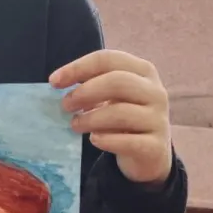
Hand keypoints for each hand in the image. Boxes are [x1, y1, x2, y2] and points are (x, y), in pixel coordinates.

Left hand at [50, 50, 172, 184]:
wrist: (150, 153)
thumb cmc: (125, 118)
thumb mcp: (112, 96)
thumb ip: (92, 85)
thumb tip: (59, 83)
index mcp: (143, 71)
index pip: (108, 59)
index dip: (78, 67)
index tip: (54, 81)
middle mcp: (155, 92)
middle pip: (117, 82)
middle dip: (85, 92)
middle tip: (65, 105)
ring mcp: (158, 119)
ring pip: (120, 113)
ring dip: (91, 119)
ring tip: (75, 125)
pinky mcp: (155, 146)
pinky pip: (127, 142)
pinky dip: (106, 140)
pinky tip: (94, 140)